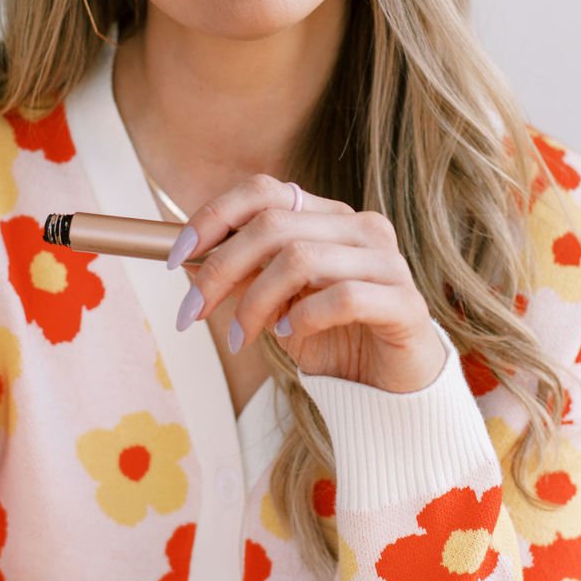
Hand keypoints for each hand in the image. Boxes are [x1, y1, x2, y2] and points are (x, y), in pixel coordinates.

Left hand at [172, 174, 447, 393]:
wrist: (390, 389)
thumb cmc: (333, 338)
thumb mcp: (276, 302)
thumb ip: (245, 275)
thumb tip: (191, 262)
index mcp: (329, 216)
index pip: (265, 191)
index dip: (215, 217)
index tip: (177, 258)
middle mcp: (361, 227)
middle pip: (273, 226)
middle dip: (221, 270)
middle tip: (192, 313)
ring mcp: (387, 261)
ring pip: (300, 260)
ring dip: (255, 303)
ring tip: (242, 336)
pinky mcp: (404, 301)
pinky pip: (341, 297)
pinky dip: (303, 318)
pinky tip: (290, 337)